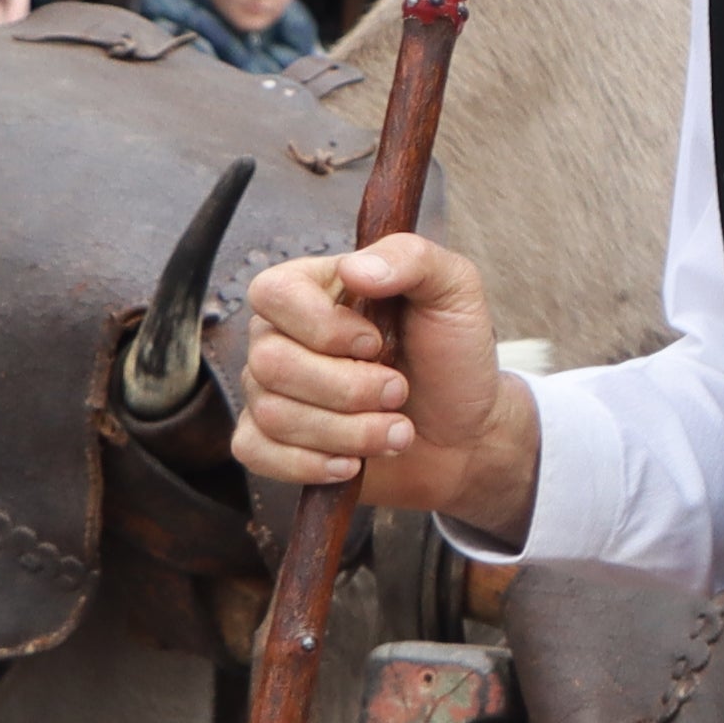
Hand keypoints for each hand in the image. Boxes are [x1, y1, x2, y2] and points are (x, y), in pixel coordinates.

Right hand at [237, 231, 525, 515]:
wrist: (467, 431)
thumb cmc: (453, 356)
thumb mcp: (453, 290)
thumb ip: (411, 258)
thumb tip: (354, 269)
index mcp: (313, 289)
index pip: (272, 294)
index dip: (323, 326)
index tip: (377, 342)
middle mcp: (281, 337)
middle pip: (271, 363)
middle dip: (349, 388)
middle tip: (398, 391)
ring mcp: (270, 390)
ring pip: (273, 414)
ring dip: (349, 432)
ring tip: (396, 430)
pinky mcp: (271, 442)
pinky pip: (256, 453)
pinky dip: (311, 464)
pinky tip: (352, 463)